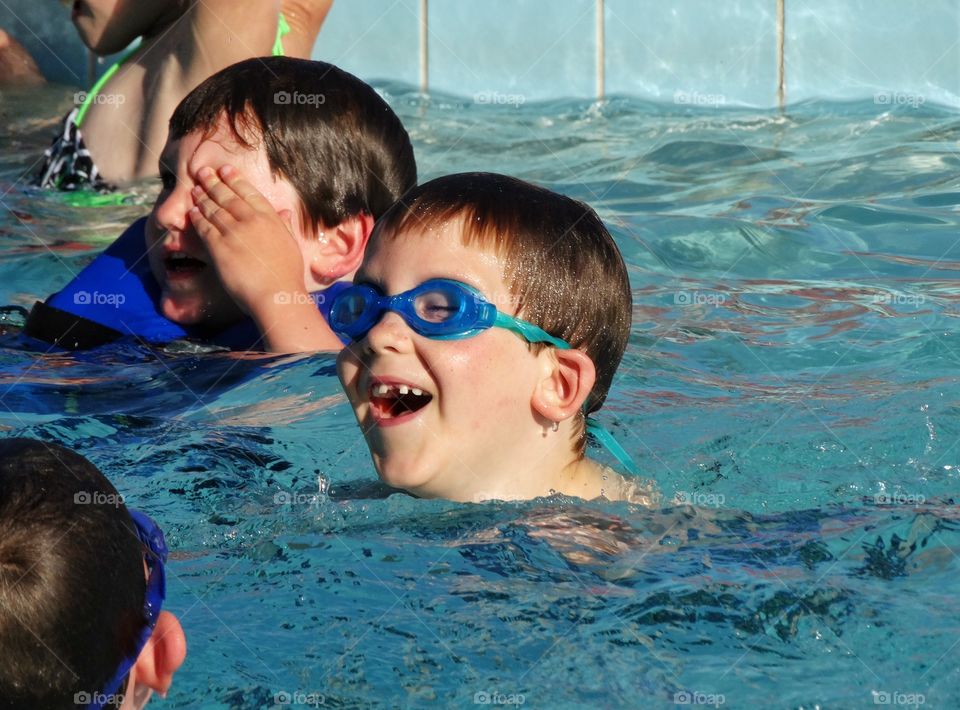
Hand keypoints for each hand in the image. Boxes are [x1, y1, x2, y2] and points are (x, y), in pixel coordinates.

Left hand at [190, 164, 304, 316]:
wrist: (276, 294)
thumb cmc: (287, 275)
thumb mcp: (291, 245)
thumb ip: (285, 226)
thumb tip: (285, 212)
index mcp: (270, 219)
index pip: (249, 193)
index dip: (235, 179)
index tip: (225, 170)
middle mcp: (251, 221)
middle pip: (227, 196)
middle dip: (213, 182)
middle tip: (202, 172)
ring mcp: (234, 233)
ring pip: (213, 209)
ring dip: (202, 197)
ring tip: (195, 189)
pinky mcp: (219, 247)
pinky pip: (204, 227)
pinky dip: (197, 217)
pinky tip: (192, 212)